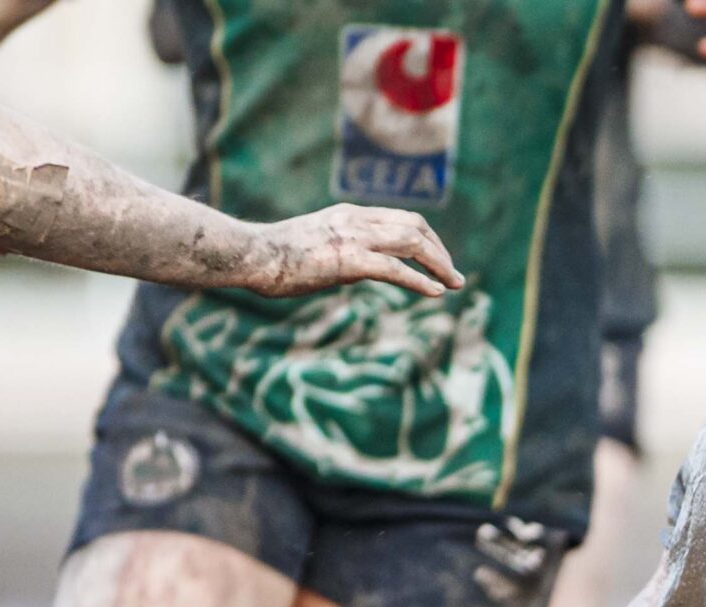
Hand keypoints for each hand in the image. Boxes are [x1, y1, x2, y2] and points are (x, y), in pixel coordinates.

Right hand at [245, 206, 464, 298]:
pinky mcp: (348, 260)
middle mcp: (356, 220)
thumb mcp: (316, 245)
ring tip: (455, 284)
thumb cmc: (275, 256)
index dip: (427, 238)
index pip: (401, 218)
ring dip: (439, 264)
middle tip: (455, 276)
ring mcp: (353, 238)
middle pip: (415, 226)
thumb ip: (342, 251)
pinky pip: (395, 269)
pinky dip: (420, 281)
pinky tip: (436, 293)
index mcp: (349, 215)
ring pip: (412, 243)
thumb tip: (356, 270)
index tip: (439, 259)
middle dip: (440, 251)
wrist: (251, 254)